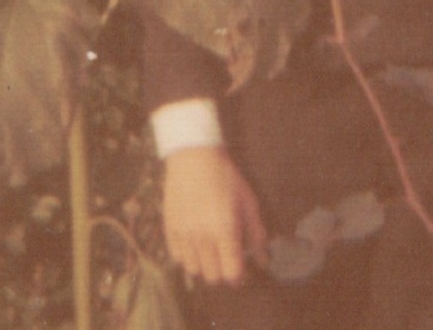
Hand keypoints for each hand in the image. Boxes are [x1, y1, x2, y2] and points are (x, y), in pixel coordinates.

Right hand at [162, 146, 266, 286]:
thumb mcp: (248, 202)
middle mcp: (202, 236)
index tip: (242, 270)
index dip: (240, 277)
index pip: (231, 273)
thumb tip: (263, 261)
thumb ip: (257, 234)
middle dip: (222, 272)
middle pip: (212, 276)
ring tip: (210, 251)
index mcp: (225, 230)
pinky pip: (177, 257)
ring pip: (193, 270)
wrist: (193, 155)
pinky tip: (194, 243)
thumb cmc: (226, 177)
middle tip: (227, 258)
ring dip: (204, 265)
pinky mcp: (169, 228)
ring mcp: (183, 233)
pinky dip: (187, 256)